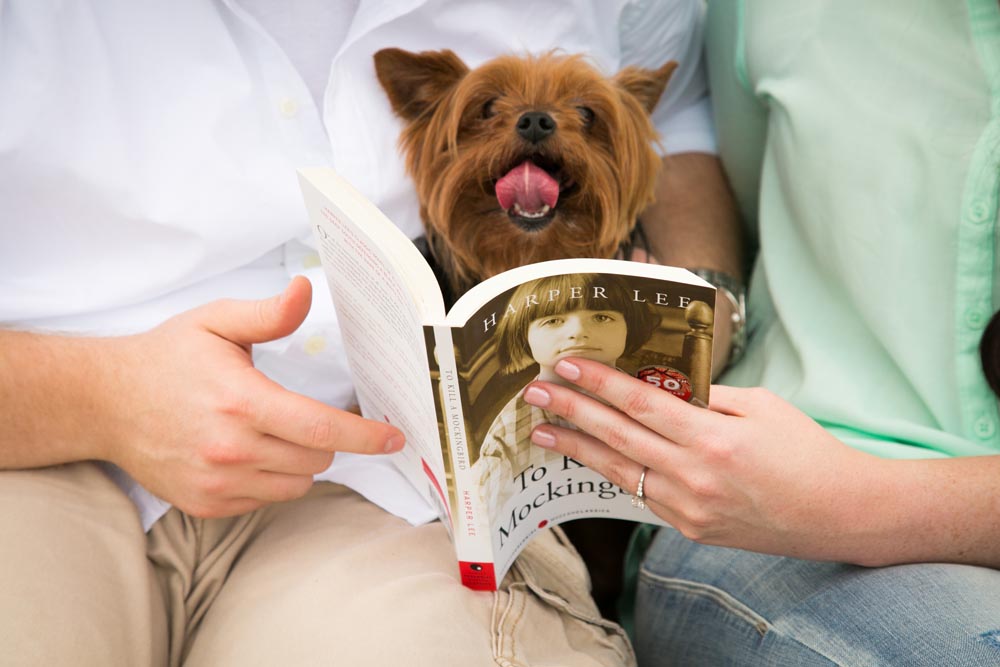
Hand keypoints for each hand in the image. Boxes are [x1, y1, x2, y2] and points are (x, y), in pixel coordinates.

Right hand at [98, 277, 403, 517]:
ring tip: (270, 432)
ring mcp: (218, 483)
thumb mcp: (216, 322)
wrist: (105, 402)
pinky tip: (246, 452)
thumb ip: (268, 314)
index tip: (394, 438)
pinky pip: (266, 500)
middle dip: (325, 439)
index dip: (365, 436)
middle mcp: (232, 450)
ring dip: (300, 462)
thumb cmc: (166, 358)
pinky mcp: (206, 504)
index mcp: (242, 402)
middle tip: (301, 415)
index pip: (322, 429)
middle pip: (316, 459)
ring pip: (296, 485)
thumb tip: (306, 290)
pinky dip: (270, 479)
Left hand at [521, 357, 883, 560]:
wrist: (838, 514)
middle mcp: (694, 476)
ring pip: (620, 471)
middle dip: (571, 412)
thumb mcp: (761, 407)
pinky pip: (641, 495)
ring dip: (578, 449)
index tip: (567, 365)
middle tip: (535, 393)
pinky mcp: (689, 528)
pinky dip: (614, 473)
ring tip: (545, 431)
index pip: (640, 403)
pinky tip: (591, 458)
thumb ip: (706, 396)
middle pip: (618, 437)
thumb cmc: (806, 451)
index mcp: (713, 439)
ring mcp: (688, 508)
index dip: (598, 383)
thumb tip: (660, 383)